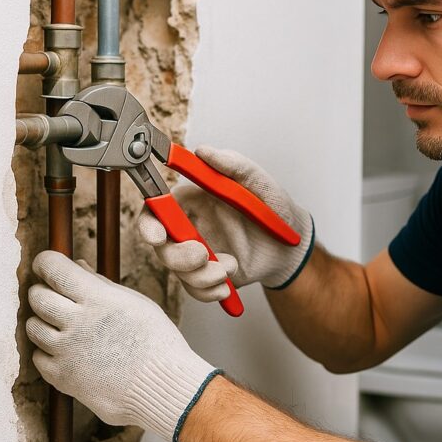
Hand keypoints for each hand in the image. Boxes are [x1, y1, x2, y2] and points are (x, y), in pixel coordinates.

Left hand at [26, 250, 218, 441]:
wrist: (161, 385)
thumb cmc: (155, 340)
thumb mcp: (135, 303)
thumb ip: (101, 284)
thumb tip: (77, 266)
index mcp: (98, 299)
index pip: (55, 270)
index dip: (46, 263)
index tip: (47, 264)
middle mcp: (77, 323)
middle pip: (38, 296)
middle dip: (43, 290)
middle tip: (56, 293)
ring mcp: (67, 352)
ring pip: (33, 326)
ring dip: (43, 320)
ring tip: (64, 323)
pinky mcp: (62, 377)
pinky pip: (39, 356)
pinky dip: (48, 350)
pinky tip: (69, 348)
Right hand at [137, 147, 313, 302]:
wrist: (292, 245)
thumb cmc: (275, 208)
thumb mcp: (258, 181)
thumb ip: (232, 164)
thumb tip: (203, 151)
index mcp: (194, 200)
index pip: (157, 209)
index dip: (149, 224)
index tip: (158, 236)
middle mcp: (191, 226)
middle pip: (163, 246)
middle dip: (179, 257)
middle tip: (204, 256)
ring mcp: (198, 253)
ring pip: (179, 272)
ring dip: (202, 276)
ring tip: (230, 267)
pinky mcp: (208, 275)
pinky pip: (195, 289)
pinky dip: (209, 291)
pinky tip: (228, 285)